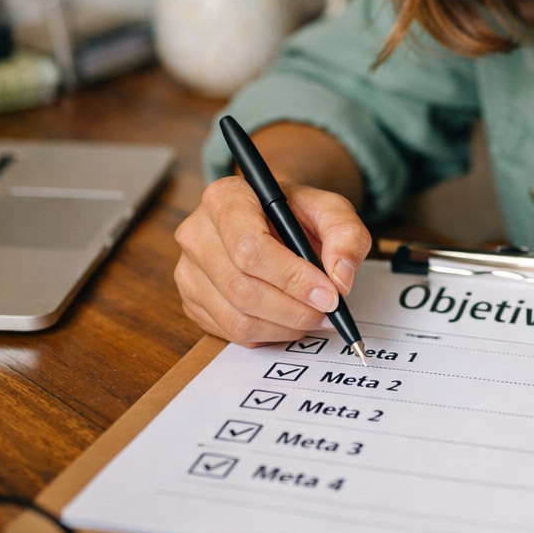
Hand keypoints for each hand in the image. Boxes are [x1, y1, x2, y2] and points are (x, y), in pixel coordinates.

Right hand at [174, 176, 372, 344]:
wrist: (271, 219)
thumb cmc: (296, 213)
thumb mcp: (331, 210)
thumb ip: (346, 235)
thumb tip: (340, 278)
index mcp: (225, 198)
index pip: (250, 248)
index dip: (292, 278)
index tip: (329, 294)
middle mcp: (196, 234)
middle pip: (243, 289)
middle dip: (294, 309)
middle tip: (328, 312)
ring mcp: (188, 271)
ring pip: (238, 318)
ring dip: (285, 327)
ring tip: (312, 315)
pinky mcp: (192, 302)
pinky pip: (232, 333)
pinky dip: (269, 334)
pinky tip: (288, 317)